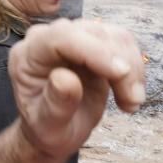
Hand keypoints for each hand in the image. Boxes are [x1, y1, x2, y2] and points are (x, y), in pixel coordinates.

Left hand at [9, 19, 144, 162]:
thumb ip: (55, 104)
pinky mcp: (94, 44)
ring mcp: (72, 38)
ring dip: (132, 68)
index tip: (121, 73)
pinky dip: (135, 69)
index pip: (61, 37)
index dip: (94, 50)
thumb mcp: (47, 127)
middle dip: (120, 65)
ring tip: (131, 102)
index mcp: (28, 55)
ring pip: (113, 36)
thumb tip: (65, 78)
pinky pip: (122, 44)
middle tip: (132, 101)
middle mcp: (48, 39)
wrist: (55, 129)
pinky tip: (130, 95)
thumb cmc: (47, 129)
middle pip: (93, 33)